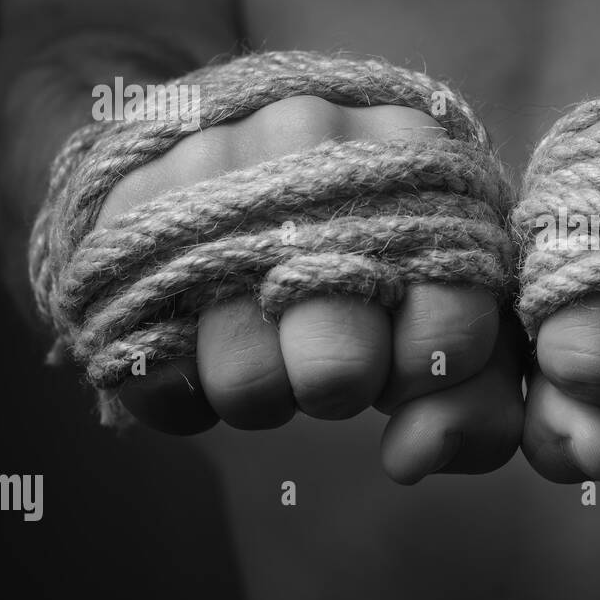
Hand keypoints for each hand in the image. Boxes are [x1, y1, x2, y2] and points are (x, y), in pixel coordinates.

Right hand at [98, 96, 524, 482]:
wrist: (228, 142)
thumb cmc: (372, 248)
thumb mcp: (451, 311)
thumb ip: (475, 406)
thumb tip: (411, 458)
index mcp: (420, 159)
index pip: (451, 331)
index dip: (425, 377)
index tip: (404, 351)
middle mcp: (314, 140)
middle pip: (339, 370)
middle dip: (342, 387)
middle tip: (332, 344)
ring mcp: (210, 167)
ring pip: (247, 385)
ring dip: (264, 391)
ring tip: (269, 333)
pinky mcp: (124, 212)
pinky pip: (155, 377)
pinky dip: (185, 391)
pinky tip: (207, 340)